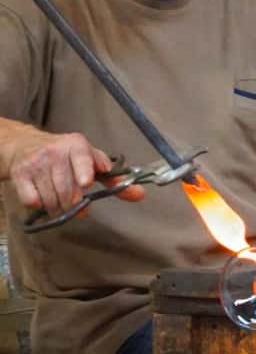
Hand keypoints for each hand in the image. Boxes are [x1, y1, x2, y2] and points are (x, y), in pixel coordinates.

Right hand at [9, 128, 143, 216]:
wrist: (26, 145)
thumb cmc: (66, 155)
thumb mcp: (91, 159)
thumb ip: (115, 178)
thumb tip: (138, 194)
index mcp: (76, 145)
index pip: (81, 158)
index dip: (84, 171)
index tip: (86, 182)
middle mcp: (55, 152)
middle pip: (67, 188)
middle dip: (75, 204)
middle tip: (80, 208)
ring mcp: (36, 163)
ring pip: (51, 198)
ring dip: (59, 207)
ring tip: (63, 202)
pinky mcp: (20, 175)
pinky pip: (32, 200)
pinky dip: (40, 205)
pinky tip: (44, 197)